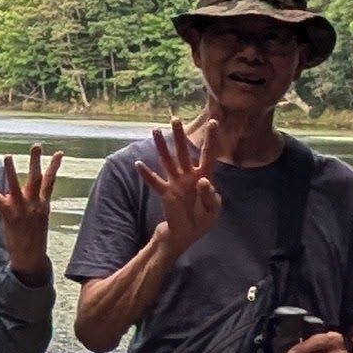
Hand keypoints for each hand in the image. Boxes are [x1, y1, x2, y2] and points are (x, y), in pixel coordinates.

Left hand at [0, 148, 60, 276]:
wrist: (31, 257)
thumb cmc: (34, 238)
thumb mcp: (39, 218)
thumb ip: (33, 203)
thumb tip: (21, 193)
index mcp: (43, 204)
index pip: (50, 181)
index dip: (54, 166)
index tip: (59, 152)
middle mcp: (34, 203)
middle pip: (36, 178)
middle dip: (36, 161)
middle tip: (36, 145)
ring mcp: (22, 208)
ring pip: (16, 185)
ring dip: (11, 170)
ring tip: (8, 156)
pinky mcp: (9, 215)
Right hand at [140, 120, 222, 255]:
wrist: (187, 233)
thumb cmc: (203, 219)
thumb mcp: (213, 210)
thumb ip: (210, 195)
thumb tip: (202, 180)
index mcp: (204, 176)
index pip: (208, 154)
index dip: (211, 139)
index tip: (213, 122)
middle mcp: (189, 175)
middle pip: (184, 152)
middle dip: (180, 136)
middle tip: (175, 119)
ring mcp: (176, 183)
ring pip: (168, 161)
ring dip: (162, 147)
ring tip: (156, 130)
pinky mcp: (166, 193)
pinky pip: (155, 182)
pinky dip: (146, 174)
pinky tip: (138, 164)